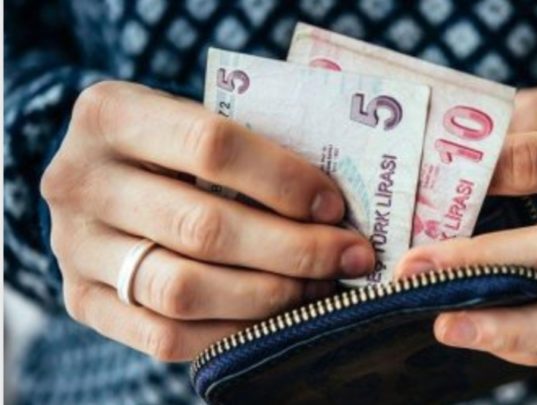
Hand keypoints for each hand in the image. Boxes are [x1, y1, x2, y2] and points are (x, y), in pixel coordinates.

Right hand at [41, 81, 374, 360]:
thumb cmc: (171, 146)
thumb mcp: (195, 120)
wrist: (99, 180)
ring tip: (318, 287)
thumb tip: (335, 209)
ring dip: (269, 296)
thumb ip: (252, 148)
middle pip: (202, 227)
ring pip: (184, 289)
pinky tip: (276, 318)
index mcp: (109, 115)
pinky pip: (164, 336)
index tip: (334, 205)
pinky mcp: (82, 301)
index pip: (210, 146)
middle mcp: (78, 180)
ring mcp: (73, 248)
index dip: (283, 180)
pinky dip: (232, 332)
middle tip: (349, 256)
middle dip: (293, 248)